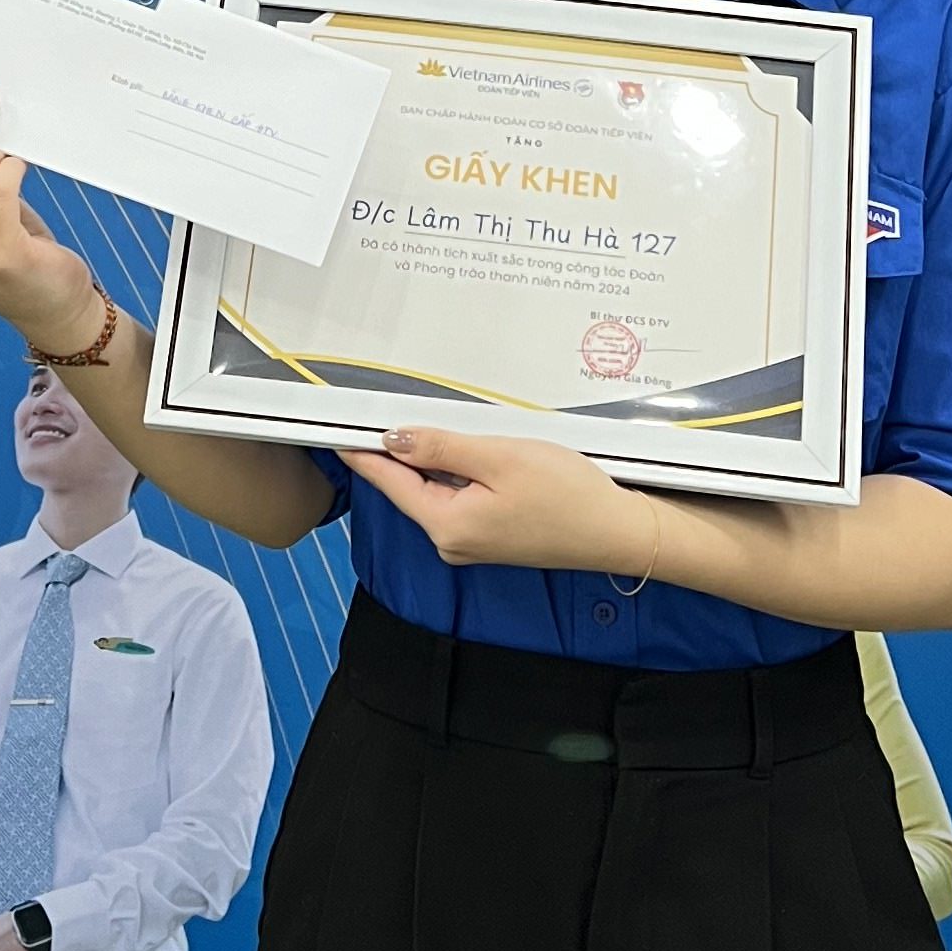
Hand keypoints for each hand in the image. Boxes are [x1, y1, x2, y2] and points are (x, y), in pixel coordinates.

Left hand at [346, 424, 659, 578]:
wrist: (616, 530)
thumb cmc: (567, 494)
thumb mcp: (499, 457)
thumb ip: (441, 449)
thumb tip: (393, 439)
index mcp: (446, 524)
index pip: (390, 481)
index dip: (363, 451)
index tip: (335, 429)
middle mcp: (451, 541)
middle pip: (412, 485)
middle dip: (407, 449)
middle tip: (398, 408)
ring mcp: (471, 542)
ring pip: (438, 490)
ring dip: (441, 460)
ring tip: (461, 431)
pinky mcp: (490, 537)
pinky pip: (461, 498)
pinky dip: (463, 473)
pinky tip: (483, 455)